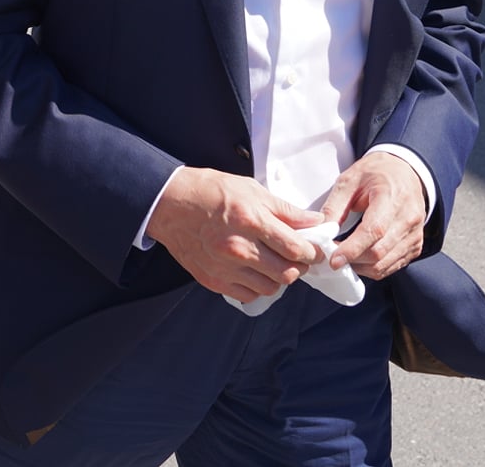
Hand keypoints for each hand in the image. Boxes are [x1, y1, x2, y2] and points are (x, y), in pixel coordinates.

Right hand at [145, 167, 326, 302]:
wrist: (169, 204)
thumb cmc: (209, 191)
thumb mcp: (250, 189)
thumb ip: (285, 210)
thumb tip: (314, 221)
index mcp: (250, 220)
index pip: (295, 247)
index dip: (312, 252)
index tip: (316, 250)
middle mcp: (239, 247)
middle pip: (287, 273)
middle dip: (300, 266)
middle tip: (298, 257)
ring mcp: (225, 267)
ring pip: (271, 288)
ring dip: (280, 278)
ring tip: (276, 263)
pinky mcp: (213, 280)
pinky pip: (248, 296)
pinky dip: (258, 287)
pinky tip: (255, 272)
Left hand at [319, 153, 427, 280]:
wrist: (405, 172)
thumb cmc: (376, 173)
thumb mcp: (349, 180)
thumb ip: (335, 207)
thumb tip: (322, 233)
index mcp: (391, 197)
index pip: (374, 230)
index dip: (352, 249)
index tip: (333, 260)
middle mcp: (408, 218)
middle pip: (379, 252)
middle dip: (352, 260)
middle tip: (332, 257)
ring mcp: (415, 234)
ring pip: (385, 264)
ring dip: (361, 267)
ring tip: (344, 257)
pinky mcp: (416, 245)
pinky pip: (392, 266)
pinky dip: (373, 268)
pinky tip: (360, 258)